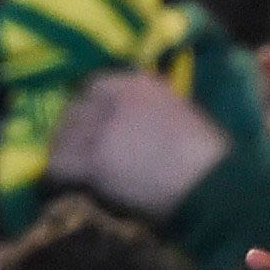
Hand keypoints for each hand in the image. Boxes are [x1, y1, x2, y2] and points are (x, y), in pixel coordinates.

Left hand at [43, 67, 234, 221]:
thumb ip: (146, 104)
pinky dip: (59, 176)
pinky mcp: (93, 161)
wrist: (211, 182)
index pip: (93, 85)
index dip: (87, 106)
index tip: (87, 122)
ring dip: (64, 153)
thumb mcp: (176, 110)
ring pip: (62, 138)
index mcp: (137, 84)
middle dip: (72, 130)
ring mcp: (100, 131)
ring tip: (70, 169)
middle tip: (75, 150)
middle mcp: (113, 102)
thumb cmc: (204, 153)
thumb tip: (125, 111)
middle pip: (73, 111)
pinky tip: (66, 184)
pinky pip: (58, 165)